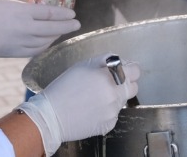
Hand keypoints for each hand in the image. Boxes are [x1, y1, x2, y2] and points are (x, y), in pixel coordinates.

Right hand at [0, 0, 78, 57]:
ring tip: (60, 33)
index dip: (63, 15)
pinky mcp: (9, 53)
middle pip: (51, 30)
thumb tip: (34, 6)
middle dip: (65, 27)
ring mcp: (17, 43)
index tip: (73, 14)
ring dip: (54, 37)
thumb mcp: (3, 0)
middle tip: (76, 24)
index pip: (49, 14)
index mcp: (22, 12)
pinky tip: (45, 43)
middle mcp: (23, 29)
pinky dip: (41, 47)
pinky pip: (31, 51)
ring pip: (43, 43)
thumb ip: (21, 4)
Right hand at [18, 54, 140, 154]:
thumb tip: (118, 61)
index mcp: (110, 77)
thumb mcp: (83, 65)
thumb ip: (105, 61)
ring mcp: (113, 111)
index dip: (129, 70)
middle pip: (133, 88)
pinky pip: (113, 115)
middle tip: (110, 84)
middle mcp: (115, 94)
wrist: (51, 115)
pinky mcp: (108, 125)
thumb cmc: (64, 87)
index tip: (123, 71)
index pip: (135, 71)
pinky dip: (106, 112)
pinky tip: (91, 110)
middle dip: (125, 84)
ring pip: (122, 102)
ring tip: (94, 98)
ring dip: (113, 98)